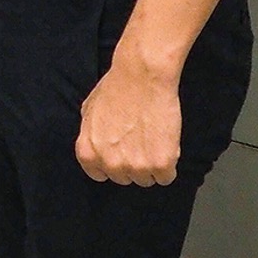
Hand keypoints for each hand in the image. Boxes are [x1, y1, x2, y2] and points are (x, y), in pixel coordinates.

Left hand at [75, 55, 181, 186]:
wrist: (143, 77)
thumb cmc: (117, 87)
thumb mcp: (88, 110)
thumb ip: (89, 134)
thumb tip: (96, 144)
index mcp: (88, 152)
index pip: (99, 174)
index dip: (112, 163)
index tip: (121, 154)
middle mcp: (110, 164)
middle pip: (124, 178)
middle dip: (132, 163)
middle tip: (140, 141)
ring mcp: (136, 167)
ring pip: (146, 180)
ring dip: (151, 164)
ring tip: (153, 139)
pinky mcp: (161, 164)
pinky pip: (166, 177)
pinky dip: (169, 165)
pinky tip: (166, 145)